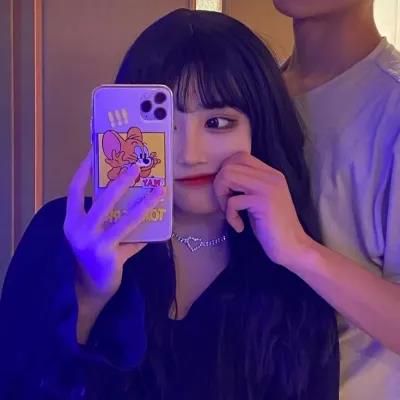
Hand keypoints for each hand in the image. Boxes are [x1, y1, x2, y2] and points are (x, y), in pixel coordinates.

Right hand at [64, 150, 162, 300]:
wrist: (88, 288)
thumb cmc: (91, 255)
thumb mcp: (91, 233)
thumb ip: (105, 216)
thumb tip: (131, 192)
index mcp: (71, 221)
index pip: (73, 190)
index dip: (84, 170)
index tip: (94, 152)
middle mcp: (79, 231)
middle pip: (102, 200)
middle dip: (121, 182)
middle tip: (136, 167)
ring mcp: (94, 244)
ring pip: (124, 219)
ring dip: (144, 204)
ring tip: (159, 190)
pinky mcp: (109, 256)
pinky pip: (135, 240)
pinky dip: (148, 233)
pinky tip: (162, 224)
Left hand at [213, 152, 311, 266]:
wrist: (292, 247)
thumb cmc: (272, 228)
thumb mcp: (259, 200)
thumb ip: (247, 185)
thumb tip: (221, 179)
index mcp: (270, 173)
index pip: (239, 156)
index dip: (226, 173)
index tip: (228, 194)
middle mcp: (270, 175)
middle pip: (229, 164)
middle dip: (219, 185)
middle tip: (226, 205)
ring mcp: (268, 187)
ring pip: (227, 176)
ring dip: (222, 197)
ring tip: (231, 214)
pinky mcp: (263, 201)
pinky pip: (232, 201)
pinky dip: (230, 216)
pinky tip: (240, 227)